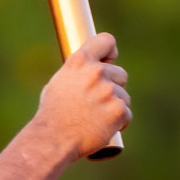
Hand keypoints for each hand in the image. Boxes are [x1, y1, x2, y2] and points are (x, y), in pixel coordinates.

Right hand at [34, 31, 130, 160]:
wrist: (54, 139)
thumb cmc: (52, 115)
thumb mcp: (59, 83)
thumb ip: (77, 72)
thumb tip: (89, 68)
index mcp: (79, 62)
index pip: (106, 40)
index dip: (110, 52)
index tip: (108, 62)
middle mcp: (96, 72)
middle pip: (120, 74)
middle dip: (113, 87)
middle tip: (97, 103)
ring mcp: (109, 91)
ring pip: (124, 96)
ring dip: (115, 106)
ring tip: (96, 119)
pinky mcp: (119, 110)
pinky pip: (127, 114)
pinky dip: (119, 123)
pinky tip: (103, 128)